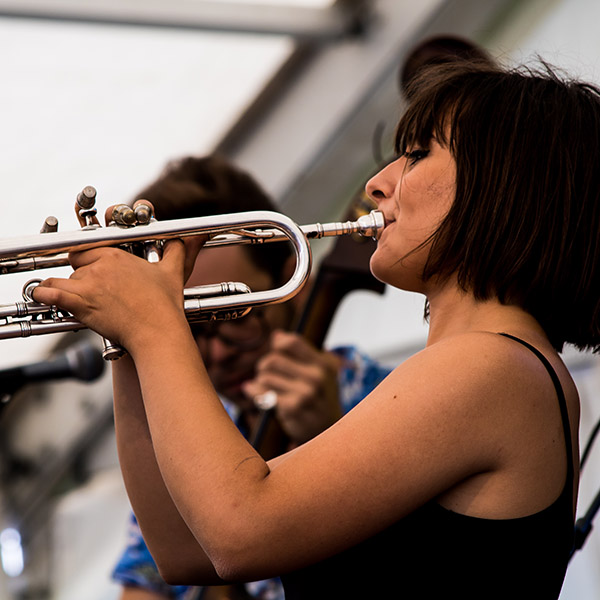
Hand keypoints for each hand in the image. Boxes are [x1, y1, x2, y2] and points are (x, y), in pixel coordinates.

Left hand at [32, 238, 189, 352]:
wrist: (158, 331)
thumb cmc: (165, 304)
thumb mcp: (173, 271)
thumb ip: (178, 250)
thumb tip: (196, 236)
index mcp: (117, 255)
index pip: (89, 249)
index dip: (89, 260)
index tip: (90, 268)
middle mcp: (100, 266)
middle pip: (76, 265)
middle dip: (80, 276)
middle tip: (90, 289)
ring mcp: (89, 284)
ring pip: (64, 280)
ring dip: (66, 289)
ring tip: (72, 298)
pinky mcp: (81, 304)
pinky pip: (52, 294)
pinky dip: (44, 294)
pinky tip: (41, 294)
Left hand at [242, 330, 342, 444]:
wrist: (328, 432)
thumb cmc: (319, 398)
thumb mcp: (318, 372)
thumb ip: (298, 353)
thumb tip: (276, 335)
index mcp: (323, 364)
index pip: (291, 342)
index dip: (277, 344)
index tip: (276, 352)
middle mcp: (316, 377)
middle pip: (273, 359)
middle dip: (264, 366)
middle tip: (266, 374)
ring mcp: (305, 394)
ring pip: (265, 376)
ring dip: (261, 382)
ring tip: (269, 389)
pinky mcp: (292, 409)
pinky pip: (262, 394)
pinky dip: (256, 393)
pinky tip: (260, 396)